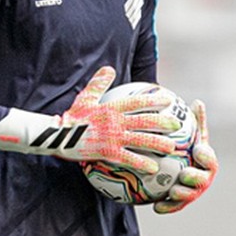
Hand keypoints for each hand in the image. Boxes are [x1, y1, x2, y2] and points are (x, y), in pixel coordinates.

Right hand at [0, 66, 179, 173]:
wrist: (57, 135)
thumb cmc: (72, 117)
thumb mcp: (85, 97)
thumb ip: (99, 84)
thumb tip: (109, 68)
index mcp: (112, 108)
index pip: (137, 102)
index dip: (154, 100)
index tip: (168, 99)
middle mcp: (116, 122)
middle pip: (145, 121)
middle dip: (164, 122)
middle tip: (178, 125)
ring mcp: (113, 137)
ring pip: (141, 140)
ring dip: (158, 143)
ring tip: (171, 148)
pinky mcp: (108, 152)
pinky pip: (128, 158)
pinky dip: (142, 162)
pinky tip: (153, 167)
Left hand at [154, 100, 217, 213]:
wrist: (176, 165)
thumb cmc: (185, 145)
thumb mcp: (190, 133)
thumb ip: (195, 122)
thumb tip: (198, 102)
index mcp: (207, 163)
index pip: (211, 161)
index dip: (207, 157)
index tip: (198, 149)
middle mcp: (203, 179)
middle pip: (203, 181)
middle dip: (196, 179)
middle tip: (184, 173)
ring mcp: (192, 192)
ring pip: (190, 196)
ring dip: (182, 194)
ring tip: (172, 190)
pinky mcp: (179, 203)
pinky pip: (174, 207)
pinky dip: (166, 207)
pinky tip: (155, 206)